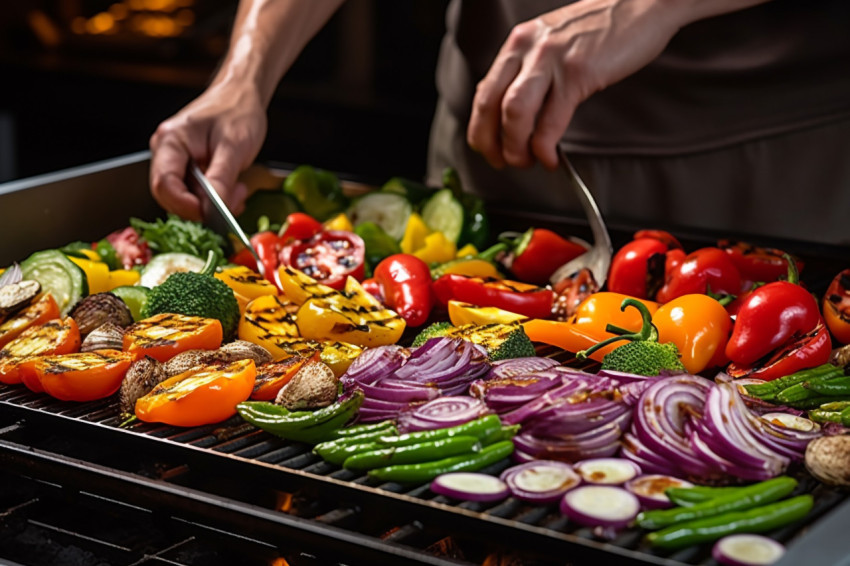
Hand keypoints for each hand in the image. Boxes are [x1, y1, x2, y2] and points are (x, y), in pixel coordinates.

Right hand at [149, 82, 267, 220]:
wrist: (241, 96)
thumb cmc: (237, 112)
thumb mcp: (234, 147)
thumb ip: (220, 179)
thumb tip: (210, 210)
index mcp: (170, 142)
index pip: (164, 185)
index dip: (184, 205)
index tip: (209, 214)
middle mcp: (166, 152)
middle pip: (170, 195)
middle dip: (201, 207)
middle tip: (233, 201)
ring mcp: (175, 161)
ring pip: (185, 198)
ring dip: (213, 204)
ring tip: (238, 190)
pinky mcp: (188, 168)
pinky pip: (195, 193)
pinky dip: (215, 199)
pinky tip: (233, 189)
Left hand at [466, 0, 683, 169]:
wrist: (642, 2)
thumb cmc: (602, 28)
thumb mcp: (553, 43)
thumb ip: (531, 72)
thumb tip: (514, 113)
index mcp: (518, 43)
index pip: (483, 93)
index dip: (480, 130)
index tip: (489, 150)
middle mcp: (528, 49)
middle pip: (489, 105)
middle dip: (490, 143)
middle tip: (502, 162)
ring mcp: (552, 59)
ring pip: (514, 113)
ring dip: (515, 147)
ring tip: (526, 162)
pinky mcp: (578, 72)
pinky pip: (551, 120)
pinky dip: (545, 147)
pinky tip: (551, 158)